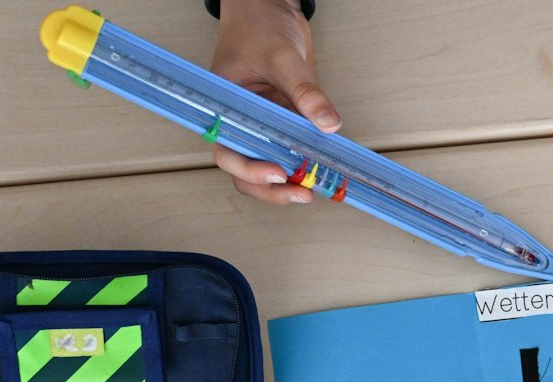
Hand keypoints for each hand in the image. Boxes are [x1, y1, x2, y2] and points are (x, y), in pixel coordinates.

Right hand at [210, 0, 341, 203]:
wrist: (270, 7)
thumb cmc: (258, 24)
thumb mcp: (282, 56)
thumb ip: (304, 91)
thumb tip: (329, 124)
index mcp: (224, 108)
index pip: (227, 150)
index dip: (249, 170)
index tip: (278, 175)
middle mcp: (240, 121)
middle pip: (246, 169)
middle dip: (273, 188)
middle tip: (304, 192)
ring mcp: (262, 123)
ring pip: (270, 164)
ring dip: (292, 179)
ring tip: (316, 186)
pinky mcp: (283, 120)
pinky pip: (292, 147)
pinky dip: (306, 160)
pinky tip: (325, 168)